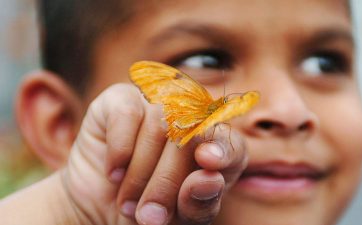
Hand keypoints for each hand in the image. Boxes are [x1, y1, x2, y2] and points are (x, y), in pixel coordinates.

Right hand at [62, 83, 247, 224]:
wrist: (99, 206)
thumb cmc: (148, 210)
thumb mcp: (177, 218)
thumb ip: (199, 202)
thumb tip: (211, 179)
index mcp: (214, 149)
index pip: (231, 144)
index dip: (224, 151)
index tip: (210, 163)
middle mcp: (189, 120)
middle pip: (191, 137)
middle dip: (168, 182)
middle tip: (150, 217)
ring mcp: (156, 105)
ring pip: (159, 127)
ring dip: (140, 174)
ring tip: (128, 203)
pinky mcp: (121, 99)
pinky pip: (127, 114)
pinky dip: (120, 150)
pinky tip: (114, 173)